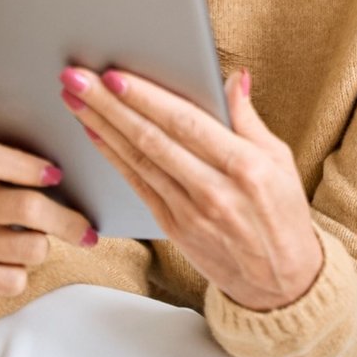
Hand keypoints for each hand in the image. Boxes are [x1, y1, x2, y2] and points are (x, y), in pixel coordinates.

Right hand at [0, 137, 99, 302]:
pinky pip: (15, 280)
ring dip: (43, 248)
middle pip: (26, 208)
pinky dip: (23, 274)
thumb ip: (24, 169)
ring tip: (34, 243)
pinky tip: (11, 264)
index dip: (25, 166)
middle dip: (67, 221)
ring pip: (30, 248)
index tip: (58, 175)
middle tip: (88, 231)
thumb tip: (82, 179)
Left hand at [59, 64, 322, 311]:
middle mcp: (213, 190)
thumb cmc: (282, 213)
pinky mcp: (173, 228)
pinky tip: (95, 135)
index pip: (186, 123)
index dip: (147, 98)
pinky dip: (114, 158)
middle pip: (152, 139)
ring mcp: (189, 213)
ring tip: (75, 99)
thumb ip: (249, 118)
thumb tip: (232, 78)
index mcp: (245, 166)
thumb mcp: (280, 159)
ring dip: (102, 127)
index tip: (115, 75)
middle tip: (75, 78)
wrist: (279, 282)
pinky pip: (137, 185)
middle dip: (109, 105)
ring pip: (138, 161)